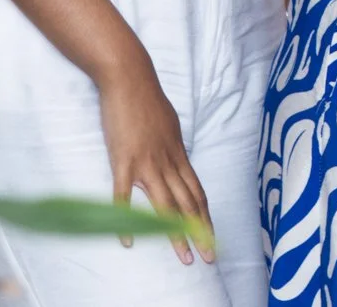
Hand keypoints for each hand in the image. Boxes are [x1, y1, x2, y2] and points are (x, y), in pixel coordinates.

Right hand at [97, 59, 212, 265]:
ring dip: (176, 235)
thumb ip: (172, 148)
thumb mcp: (169, 126)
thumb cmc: (147, 100)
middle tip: (209, 258)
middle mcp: (168, 162)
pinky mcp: (123, 161)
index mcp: (179, 155)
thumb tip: (177, 161)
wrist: (130, 79)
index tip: (213, 238)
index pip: (198, 193)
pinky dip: (127, 221)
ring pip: (165, 206)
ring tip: (184, 258)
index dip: (206, 217)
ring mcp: (147, 163)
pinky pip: (125, 197)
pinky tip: (129, 242)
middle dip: (200, 233)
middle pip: (188, 204)